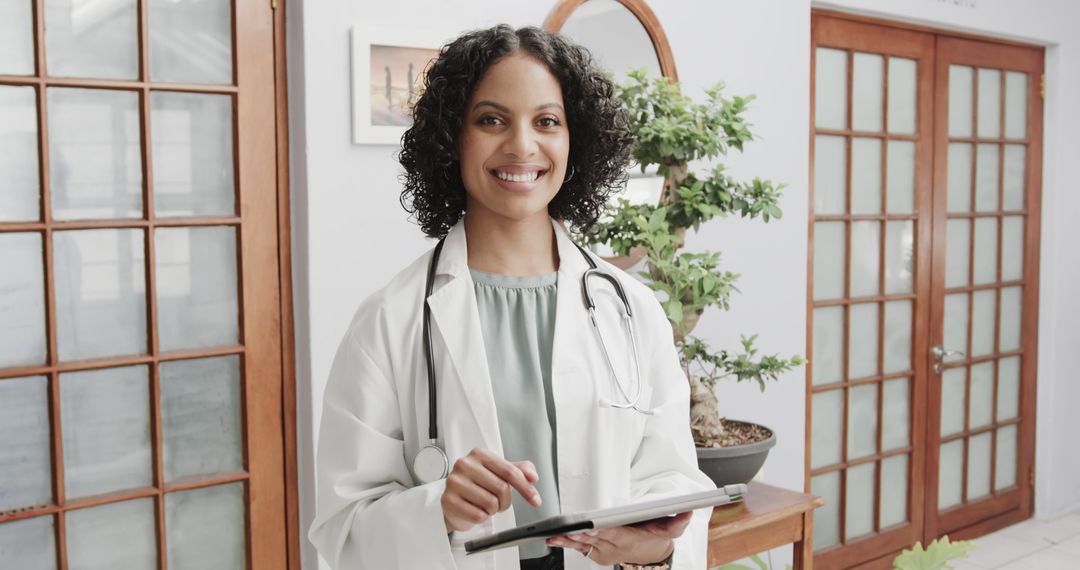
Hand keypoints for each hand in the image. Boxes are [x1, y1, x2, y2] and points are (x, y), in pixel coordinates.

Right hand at [441, 448, 540, 532]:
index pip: (510, 471)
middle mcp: (465, 464)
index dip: (526, 488)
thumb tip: (533, 476)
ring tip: (485, 505)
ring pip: (491, 504)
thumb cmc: (478, 485)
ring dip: (493, 510)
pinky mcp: (448, 500)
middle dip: (506, 501)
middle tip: (499, 503)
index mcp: (479, 454)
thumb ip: (520, 470)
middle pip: (502, 488)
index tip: (535, 500)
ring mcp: (455, 482)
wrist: (454, 501)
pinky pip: (478, 516)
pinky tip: (475, 510)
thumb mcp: (499, 472)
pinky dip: (482, 517)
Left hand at [545, 511, 691, 564]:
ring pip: (583, 544)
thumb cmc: (656, 537)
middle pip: (594, 539)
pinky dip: (565, 543)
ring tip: (554, 535)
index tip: (591, 527)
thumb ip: (677, 522)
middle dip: (580, 534)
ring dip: (568, 540)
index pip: (612, 533)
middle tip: (566, 529)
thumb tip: (688, 514)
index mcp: (627, 538)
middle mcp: (613, 547)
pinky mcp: (594, 552)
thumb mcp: (670, 530)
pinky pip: (578, 548)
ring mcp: (602, 551)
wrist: (650, 555)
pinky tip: (552, 539)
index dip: (601, 531)